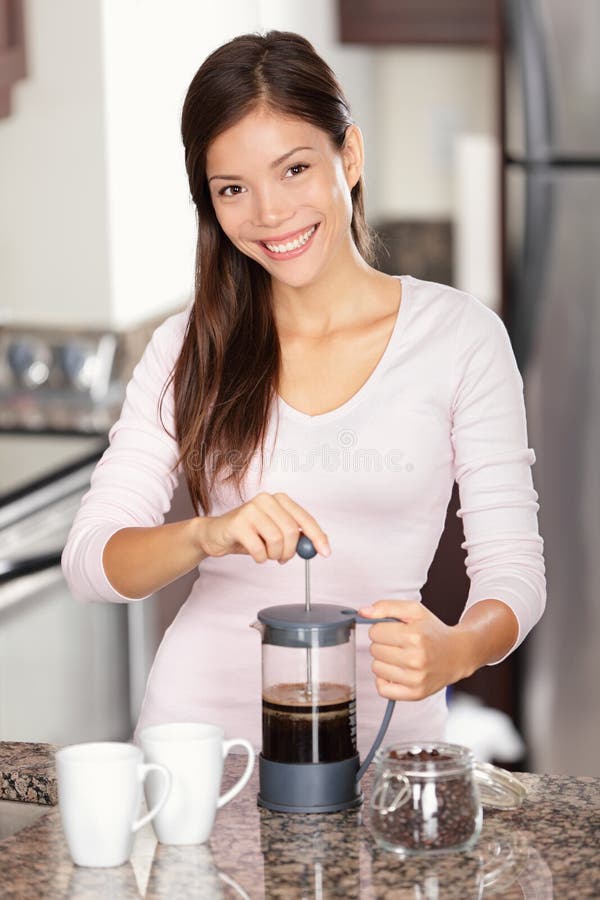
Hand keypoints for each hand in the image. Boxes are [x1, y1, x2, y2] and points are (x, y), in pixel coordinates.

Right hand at [197, 492, 330, 563]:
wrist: (215, 534)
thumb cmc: (248, 534)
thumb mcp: (275, 532)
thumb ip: (295, 536)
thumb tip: (318, 546)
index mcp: (280, 499)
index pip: (305, 518)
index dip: (317, 536)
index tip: (325, 552)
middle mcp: (267, 499)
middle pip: (291, 531)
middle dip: (289, 551)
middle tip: (282, 559)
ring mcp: (251, 509)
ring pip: (276, 540)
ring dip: (273, 555)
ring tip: (265, 554)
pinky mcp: (238, 522)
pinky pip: (259, 548)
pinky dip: (259, 558)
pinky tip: (254, 553)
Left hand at [358, 600, 468, 701]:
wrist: (458, 654)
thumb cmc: (433, 631)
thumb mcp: (414, 610)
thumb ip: (386, 607)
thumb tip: (363, 612)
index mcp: (414, 636)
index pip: (374, 632)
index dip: (382, 628)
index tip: (394, 630)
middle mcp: (416, 659)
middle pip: (374, 650)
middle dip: (383, 644)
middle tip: (399, 643)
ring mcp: (415, 679)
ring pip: (376, 668)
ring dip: (384, 661)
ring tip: (401, 657)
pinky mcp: (415, 694)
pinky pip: (382, 689)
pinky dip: (385, 680)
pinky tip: (398, 671)